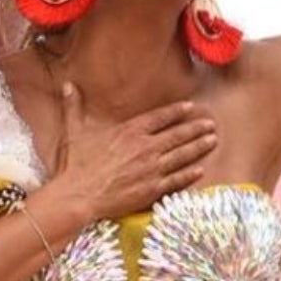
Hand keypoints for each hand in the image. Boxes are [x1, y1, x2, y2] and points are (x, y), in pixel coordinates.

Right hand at [48, 84, 216, 218]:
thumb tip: (67, 85)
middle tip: (211, 124)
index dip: (176, 112)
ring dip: (199, 147)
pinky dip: (190, 174)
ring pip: (182, 155)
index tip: (190, 107)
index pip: (159, 117)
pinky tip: (201, 170)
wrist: (79, 195)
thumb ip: (74, 107)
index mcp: (129, 132)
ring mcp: (152, 168)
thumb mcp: (75, 132)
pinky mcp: (153, 188)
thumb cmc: (77, 164)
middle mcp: (145, 147)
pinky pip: (177, 180)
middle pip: (178, 135)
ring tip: (213, 140)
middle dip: (196, 128)